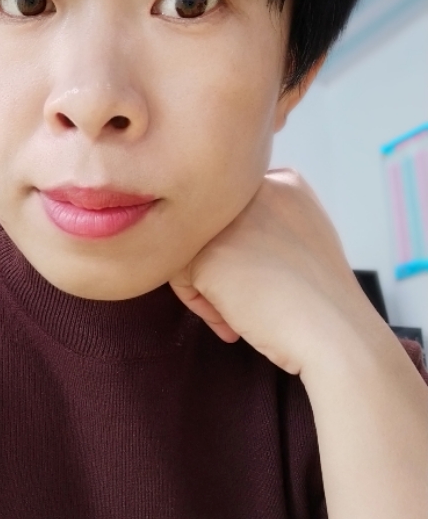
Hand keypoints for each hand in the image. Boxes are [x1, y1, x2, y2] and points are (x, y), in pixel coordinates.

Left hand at [169, 169, 385, 375]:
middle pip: (210, 225)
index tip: (260, 280)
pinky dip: (202, 305)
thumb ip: (265, 224)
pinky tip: (234, 325)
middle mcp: (253, 190)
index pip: (235, 209)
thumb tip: (221, 237)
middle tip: (244, 301)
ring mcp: (228, 220)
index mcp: (284, 181)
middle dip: (219, 266)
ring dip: (207, 286)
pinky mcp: (207, 253)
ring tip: (237, 316)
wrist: (337, 336)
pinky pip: (181, 276)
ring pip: (190, 247)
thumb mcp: (303, 238)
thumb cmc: (322, 302)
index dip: (240, 249)